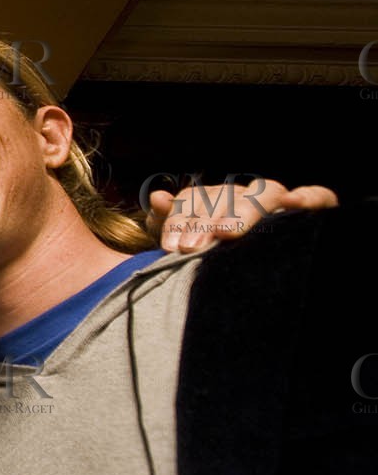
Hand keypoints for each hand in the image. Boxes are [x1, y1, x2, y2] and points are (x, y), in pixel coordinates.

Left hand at [150, 180, 338, 252]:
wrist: (249, 281)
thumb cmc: (209, 259)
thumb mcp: (184, 242)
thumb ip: (167, 222)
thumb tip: (157, 198)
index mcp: (214, 200)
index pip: (194, 199)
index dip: (179, 219)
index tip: (170, 246)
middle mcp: (245, 196)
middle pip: (227, 196)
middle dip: (205, 220)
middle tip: (190, 247)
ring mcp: (277, 200)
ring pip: (264, 193)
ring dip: (244, 211)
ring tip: (227, 233)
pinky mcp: (310, 209)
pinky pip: (318, 196)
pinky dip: (309, 196)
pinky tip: (295, 204)